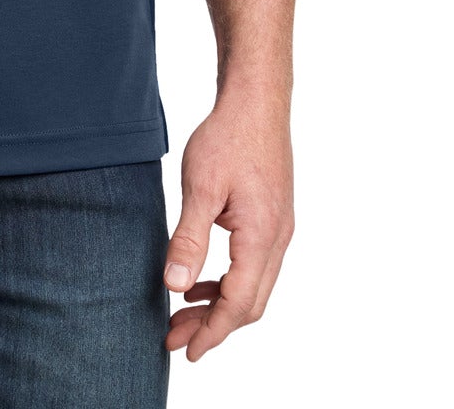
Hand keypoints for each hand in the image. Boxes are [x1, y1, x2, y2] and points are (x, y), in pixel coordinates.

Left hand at [162, 92, 294, 361]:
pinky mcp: (272, 218)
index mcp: (261, 237)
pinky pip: (255, 266)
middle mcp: (277, 239)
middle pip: (250, 303)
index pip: (239, 303)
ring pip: (254, 287)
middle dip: (214, 327)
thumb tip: (175, 286)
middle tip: (176, 339)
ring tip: (183, 312)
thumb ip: (189, 239)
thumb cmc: (228, 137)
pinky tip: (201, 279)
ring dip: (221, 305)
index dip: (212, 332)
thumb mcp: (201, 187)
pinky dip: (229, 282)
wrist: (256, 102)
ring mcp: (279, 229)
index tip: (186, 351)